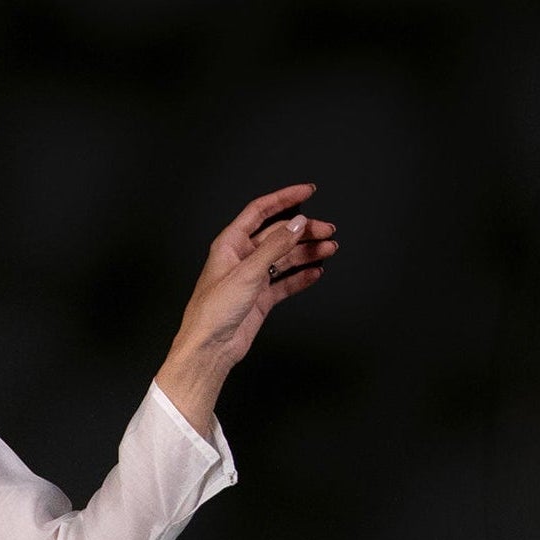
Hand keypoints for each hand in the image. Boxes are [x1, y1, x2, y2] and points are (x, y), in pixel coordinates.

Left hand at [155, 183, 337, 434]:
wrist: (210, 348)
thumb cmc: (213, 311)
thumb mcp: (247, 272)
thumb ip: (275, 247)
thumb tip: (296, 225)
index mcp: (231, 243)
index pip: (261, 211)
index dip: (285, 198)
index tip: (308, 191)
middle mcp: (242, 257)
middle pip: (278, 235)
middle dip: (304, 230)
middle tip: (327, 230)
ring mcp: (252, 278)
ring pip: (285, 258)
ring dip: (307, 252)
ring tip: (329, 249)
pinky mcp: (260, 298)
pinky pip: (285, 282)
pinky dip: (301, 276)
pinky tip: (316, 271)